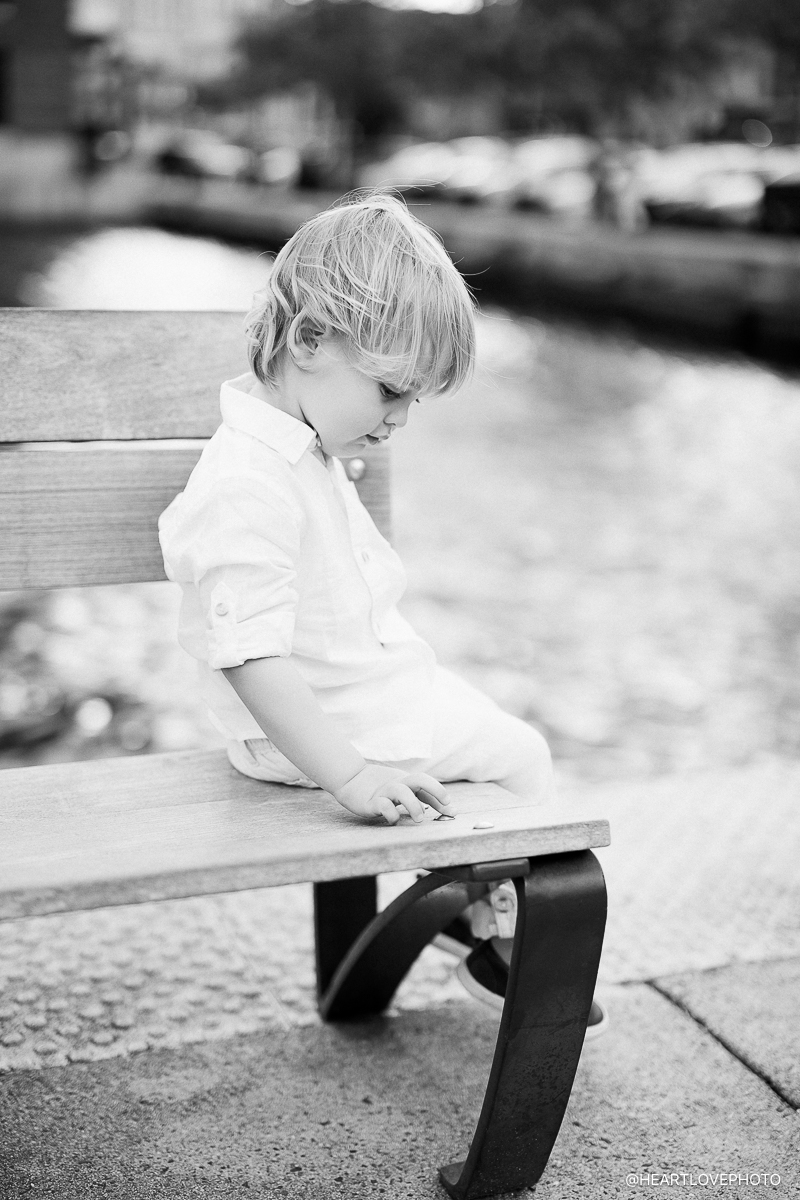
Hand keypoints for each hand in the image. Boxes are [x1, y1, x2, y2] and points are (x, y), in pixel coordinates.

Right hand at [333, 765, 450, 824]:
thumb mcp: (402, 790)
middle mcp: (397, 784)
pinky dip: (391, 813)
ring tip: (419, 818)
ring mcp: (384, 792)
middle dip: (435, 789)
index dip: (441, 796)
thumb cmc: (380, 789)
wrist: (349, 780)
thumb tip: (446, 808)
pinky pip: (383, 805)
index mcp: (406, 782)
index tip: (452, 810)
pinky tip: (394, 820)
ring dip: (413, 805)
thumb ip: (420, 797)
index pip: (427, 785)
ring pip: (401, 791)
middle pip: (419, 779)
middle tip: (446, 804)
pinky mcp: (370, 803)